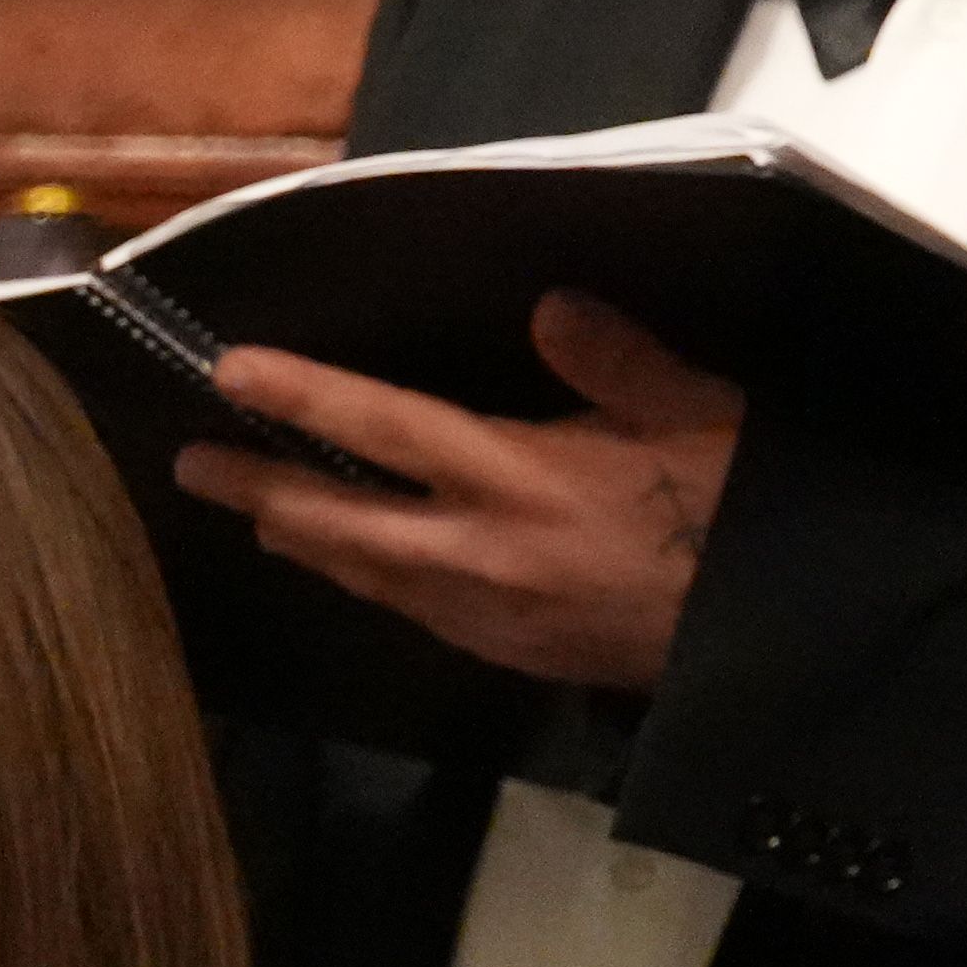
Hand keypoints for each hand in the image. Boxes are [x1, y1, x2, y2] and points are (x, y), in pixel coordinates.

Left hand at [179, 293, 744, 692]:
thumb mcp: (701, 414)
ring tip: (262, 520)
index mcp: (522, 479)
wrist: (772, 645)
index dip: (303, 397)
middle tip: (194, 467)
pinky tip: (369, 572)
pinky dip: (374, 584)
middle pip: (343, 523)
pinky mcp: (513, 657)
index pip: (386, 429)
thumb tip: (549, 308)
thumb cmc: (743, 516)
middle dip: (262, 493)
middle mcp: (483, 553)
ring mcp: (490, 616)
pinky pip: (417, 614)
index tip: (230, 373)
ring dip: (307, 544)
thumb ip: (618, 362)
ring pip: (370, 578)